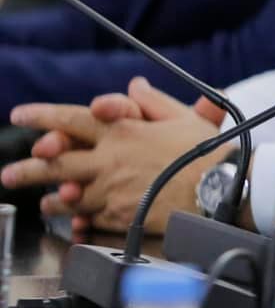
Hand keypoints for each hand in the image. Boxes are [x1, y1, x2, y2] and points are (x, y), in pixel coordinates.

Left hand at [3, 79, 226, 234]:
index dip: (42, 116)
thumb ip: (153, 102)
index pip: (71, 119)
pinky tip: (73, 221)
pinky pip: (89, 219)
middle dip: (26, 169)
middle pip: (55, 163)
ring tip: (43, 203)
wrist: (220, 188)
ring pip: (67, 195)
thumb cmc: (207, 153)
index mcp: (122, 131)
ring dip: (51, 200)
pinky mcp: (119, 216)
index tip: (20, 116)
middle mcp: (109, 160)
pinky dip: (78, 220)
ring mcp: (111, 190)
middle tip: (8, 175)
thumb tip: (135, 86)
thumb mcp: (183, 117)